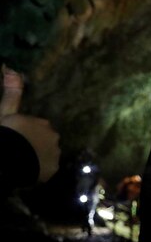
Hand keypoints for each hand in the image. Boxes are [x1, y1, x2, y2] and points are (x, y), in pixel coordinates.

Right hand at [1, 64, 60, 181]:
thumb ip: (12, 93)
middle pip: (44, 141)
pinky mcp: (53, 169)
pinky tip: (27, 173)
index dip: (25, 135)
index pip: (36, 128)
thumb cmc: (6, 134)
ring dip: (38, 158)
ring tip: (22, 164)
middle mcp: (53, 136)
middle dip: (34, 146)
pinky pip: (47, 169)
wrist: (6, 158)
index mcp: (42, 123)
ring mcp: (54, 153)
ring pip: (47, 155)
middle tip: (18, 152)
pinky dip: (40, 171)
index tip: (15, 140)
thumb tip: (11, 68)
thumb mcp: (5, 112)